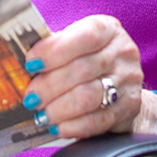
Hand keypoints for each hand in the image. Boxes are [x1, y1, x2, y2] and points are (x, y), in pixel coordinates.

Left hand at [21, 14, 144, 137]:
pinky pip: (98, 120)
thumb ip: (56, 49)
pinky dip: (74, 126)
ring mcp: (129, 80)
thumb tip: (26, 63)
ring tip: (41, 115)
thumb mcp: (77, 44)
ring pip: (89, 96)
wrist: (125, 85)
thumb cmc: (90, 59)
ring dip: (59, 108)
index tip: (30, 63)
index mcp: (107, 29)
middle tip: (30, 97)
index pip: (84, 36)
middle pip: (82, 69)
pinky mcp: (130, 107)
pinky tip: (58, 127)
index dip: (55, 50)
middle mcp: (122, 52)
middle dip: (50, 85)